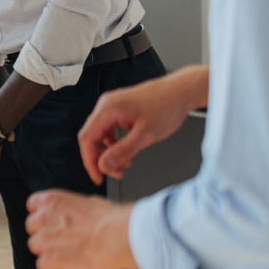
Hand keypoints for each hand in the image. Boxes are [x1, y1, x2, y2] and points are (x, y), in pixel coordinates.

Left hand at [25, 190, 137, 268]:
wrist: (120, 236)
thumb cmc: (112, 220)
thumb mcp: (91, 203)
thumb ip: (75, 209)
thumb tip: (78, 214)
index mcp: (54, 200)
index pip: (33, 205)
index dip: (41, 215)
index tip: (49, 222)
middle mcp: (45, 217)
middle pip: (32, 227)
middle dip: (44, 234)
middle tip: (60, 241)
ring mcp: (46, 238)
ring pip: (35, 246)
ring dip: (48, 252)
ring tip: (65, 256)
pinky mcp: (51, 258)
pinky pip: (42, 265)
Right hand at [78, 69, 200, 184]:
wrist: (181, 92)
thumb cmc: (167, 106)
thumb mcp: (145, 135)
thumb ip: (122, 151)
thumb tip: (104, 164)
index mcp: (108, 109)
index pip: (87, 138)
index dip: (90, 161)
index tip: (98, 176)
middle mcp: (107, 105)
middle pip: (92, 136)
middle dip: (101, 158)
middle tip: (114, 173)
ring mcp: (113, 106)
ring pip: (101, 134)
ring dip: (109, 152)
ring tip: (124, 165)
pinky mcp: (121, 109)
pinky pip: (110, 129)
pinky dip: (115, 143)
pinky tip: (127, 152)